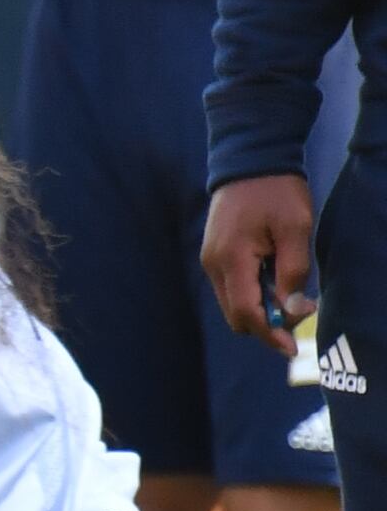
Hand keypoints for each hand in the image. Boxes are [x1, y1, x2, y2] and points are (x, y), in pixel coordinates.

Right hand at [204, 171, 320, 352]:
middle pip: (236, 316)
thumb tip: (292, 309)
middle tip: (301, 309)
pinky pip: (232, 287)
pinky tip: (275, 277)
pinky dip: (254, 294)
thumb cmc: (276, 192)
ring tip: (290, 291)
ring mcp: (210, 259)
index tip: (293, 349)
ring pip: (233, 304)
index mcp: (231, 259)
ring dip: (261, 309)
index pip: (246, 313)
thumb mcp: (295, 229)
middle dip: (267, 324)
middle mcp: (213, 264)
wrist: (249, 161)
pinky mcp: (215, 254)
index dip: (270, 335)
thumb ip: (294, 272)